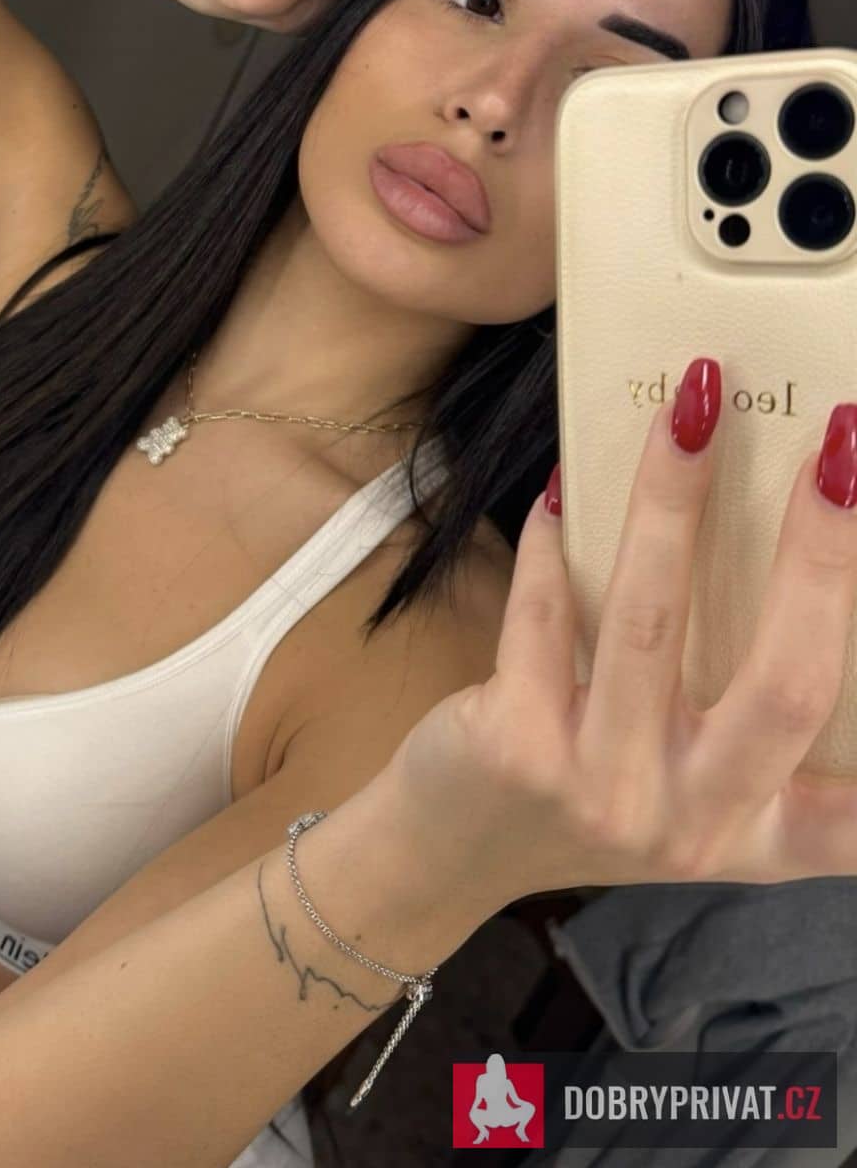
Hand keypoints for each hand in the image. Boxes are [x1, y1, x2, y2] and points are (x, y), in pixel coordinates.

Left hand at [384, 362, 856, 913]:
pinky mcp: (515, 744)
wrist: (445, 853)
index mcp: (752, 832)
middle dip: (821, 552)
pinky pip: (545, 613)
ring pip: (651, 623)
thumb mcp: (680, 790)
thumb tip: (780, 555)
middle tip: (840, 445)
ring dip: (674, 501)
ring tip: (692, 409)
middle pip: (786, 684)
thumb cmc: (578, 796)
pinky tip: (566, 487)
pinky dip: (556, 540)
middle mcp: (690, 821)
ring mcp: (601, 787)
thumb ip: (735, 722)